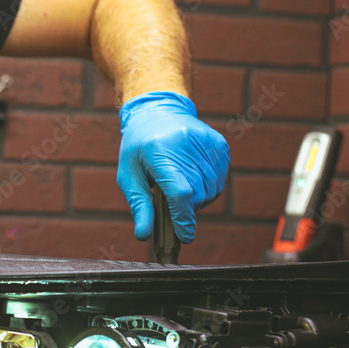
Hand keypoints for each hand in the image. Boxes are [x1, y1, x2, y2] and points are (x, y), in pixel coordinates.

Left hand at [117, 91, 229, 243]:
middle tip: (170, 203)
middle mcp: (186, 144)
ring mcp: (206, 143)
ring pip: (211, 191)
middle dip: (185, 210)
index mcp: (160, 150)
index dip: (184, 218)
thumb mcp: (129, 175)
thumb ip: (139, 205)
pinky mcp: (219, 144)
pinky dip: (207, 189)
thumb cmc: (138, 148)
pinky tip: (192, 179)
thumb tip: (144, 235)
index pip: (180, 192)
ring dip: (197, 200)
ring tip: (179, 188)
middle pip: (197, 195)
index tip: (184, 236)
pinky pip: (219, 180)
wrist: (158, 111)